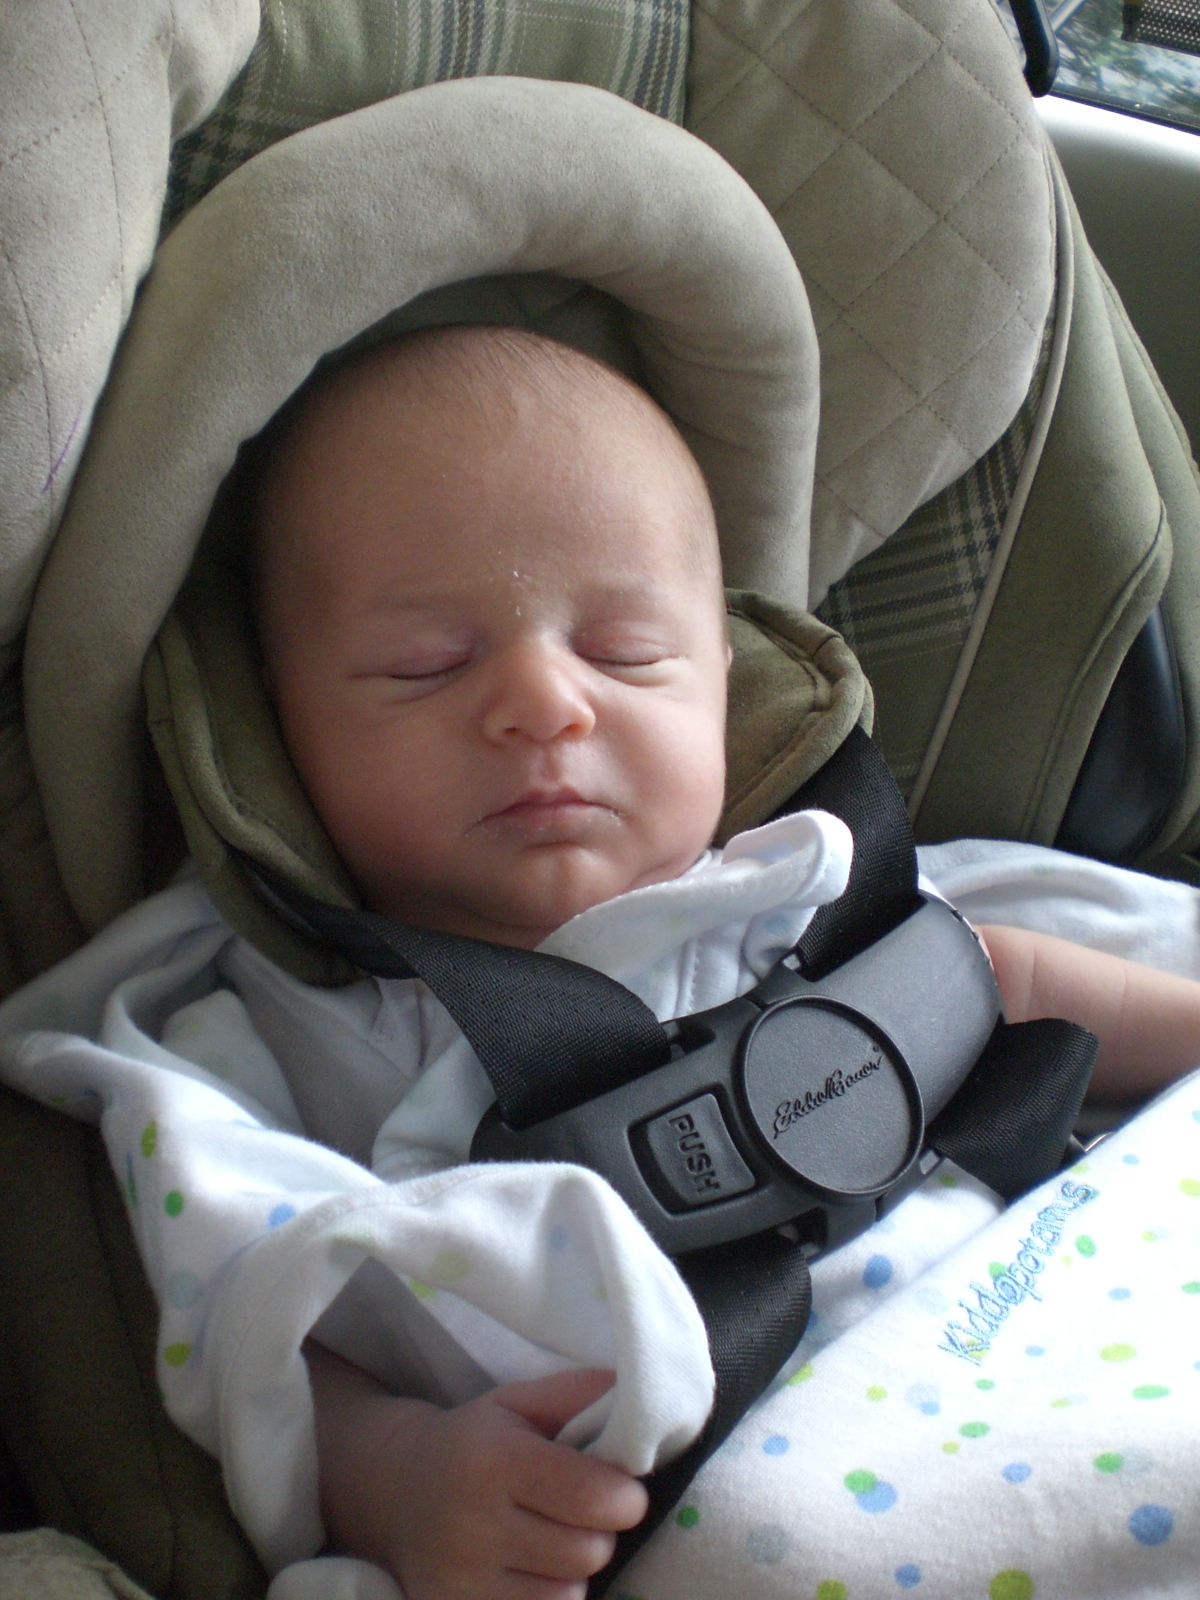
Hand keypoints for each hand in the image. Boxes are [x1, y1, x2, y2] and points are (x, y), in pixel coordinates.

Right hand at [307, 1346, 648, 1599]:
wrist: (395, 1490)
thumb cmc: (474, 1441)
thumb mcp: (518, 1402)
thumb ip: (578, 1394)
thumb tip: (643, 1396)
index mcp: (494, 1459)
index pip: (592, 1495)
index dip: (625, 1497)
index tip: (624, 1490)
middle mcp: (473, 1524)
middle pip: (588, 1551)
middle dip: (600, 1532)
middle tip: (582, 1514)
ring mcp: (460, 1581)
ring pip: (569, 1595)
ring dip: (574, 1571)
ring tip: (552, 1542)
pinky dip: (549, 1598)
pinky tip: (532, 1572)